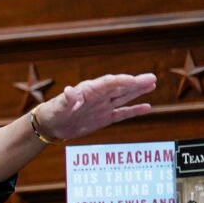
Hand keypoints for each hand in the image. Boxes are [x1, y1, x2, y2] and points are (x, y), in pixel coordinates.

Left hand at [35, 72, 155, 140]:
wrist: (51, 125)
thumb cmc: (53, 112)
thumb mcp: (59, 106)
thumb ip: (67, 99)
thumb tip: (69, 91)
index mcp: (88, 90)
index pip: (108, 83)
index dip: (121, 81)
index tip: (134, 79)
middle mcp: (98, 96)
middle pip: (120, 87)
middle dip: (135, 83)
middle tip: (152, 77)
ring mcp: (102, 106)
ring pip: (123, 97)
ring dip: (137, 91)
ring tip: (152, 83)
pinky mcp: (104, 118)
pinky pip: (122, 113)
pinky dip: (134, 111)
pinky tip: (147, 107)